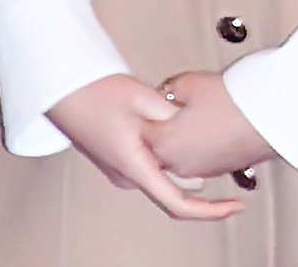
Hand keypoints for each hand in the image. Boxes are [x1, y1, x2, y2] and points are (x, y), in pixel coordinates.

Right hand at [46, 74, 242, 220]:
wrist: (63, 88)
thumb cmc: (94, 92)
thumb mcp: (145, 98)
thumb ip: (174, 117)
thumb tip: (195, 128)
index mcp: (134, 167)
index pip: (177, 203)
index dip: (211, 210)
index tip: (234, 207)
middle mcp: (127, 175)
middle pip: (175, 189)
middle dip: (205, 179)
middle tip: (230, 162)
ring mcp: (122, 169)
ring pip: (165, 174)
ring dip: (188, 164)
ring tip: (211, 142)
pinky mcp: (121, 158)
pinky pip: (154, 164)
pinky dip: (174, 156)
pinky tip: (184, 134)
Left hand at [141, 70, 277, 180]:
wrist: (274, 116)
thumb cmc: (234, 100)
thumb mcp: (191, 83)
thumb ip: (169, 90)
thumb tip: (167, 94)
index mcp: (163, 144)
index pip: (143, 127)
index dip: (149, 109)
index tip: (158, 98)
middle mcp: (177, 164)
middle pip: (160, 144)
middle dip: (165, 126)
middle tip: (179, 103)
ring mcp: (201, 170)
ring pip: (181, 153)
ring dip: (185, 136)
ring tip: (203, 111)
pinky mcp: (221, 170)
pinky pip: (201, 157)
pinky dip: (203, 143)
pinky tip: (217, 123)